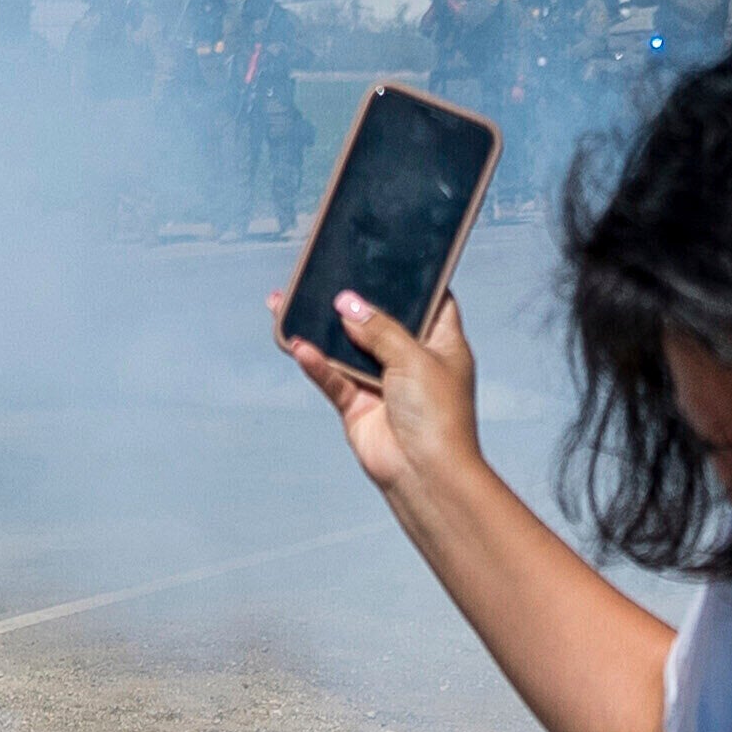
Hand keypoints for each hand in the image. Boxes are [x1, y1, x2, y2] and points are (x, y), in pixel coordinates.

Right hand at [281, 283, 482, 515]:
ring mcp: (384, 384)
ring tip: (289, 301)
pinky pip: (332, 378)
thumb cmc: (438, 416)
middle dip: (353, 301)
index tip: (386, 256)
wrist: (425, 475)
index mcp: (442, 344)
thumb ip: (380, 327)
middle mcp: (413, 361)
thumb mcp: (414, 357)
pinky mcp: (359, 406)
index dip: (411, 281)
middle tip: (327, 271)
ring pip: (346, 349)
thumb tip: (348, 303)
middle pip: (378, 322)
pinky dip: (316, 363)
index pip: (430, 302)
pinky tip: (298, 344)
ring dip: (321, 329)